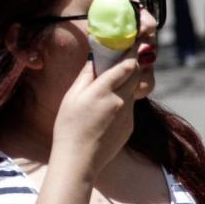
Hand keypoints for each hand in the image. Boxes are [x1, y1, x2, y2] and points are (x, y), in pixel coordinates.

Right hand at [50, 54, 141, 177]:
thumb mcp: (71, 97)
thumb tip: (95, 60)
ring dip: (126, 86)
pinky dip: (123, 104)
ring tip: (107, 93)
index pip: (127, 65)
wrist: (79, 159)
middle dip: (133, 66)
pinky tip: (106, 115)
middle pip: (136, 75)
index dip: (132, 53)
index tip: (133, 44)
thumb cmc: (69, 126)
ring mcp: (128, 114)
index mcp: (103, 90)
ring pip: (133, 92)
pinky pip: (130, 108)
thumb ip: (86, 76)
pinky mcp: (131, 125)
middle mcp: (120, 100)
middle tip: (127, 59)